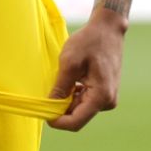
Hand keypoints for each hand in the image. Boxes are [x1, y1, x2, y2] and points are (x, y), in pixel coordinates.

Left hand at [48, 9, 125, 130]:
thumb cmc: (89, 41)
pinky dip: (74, 93)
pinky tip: (71, 78)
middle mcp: (107, 102)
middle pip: (78, 115)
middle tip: (48, 90)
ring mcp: (107, 97)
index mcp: (101, 97)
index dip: (57, 121)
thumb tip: (50, 106)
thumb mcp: (69, 62)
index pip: (76, 122)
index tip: (43, 112)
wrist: (107, 28)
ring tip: (62, 78)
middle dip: (61, 107)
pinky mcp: (104, 92)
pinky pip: (85, 100)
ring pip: (80, 108)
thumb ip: (60, 87)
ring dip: (67, 98)